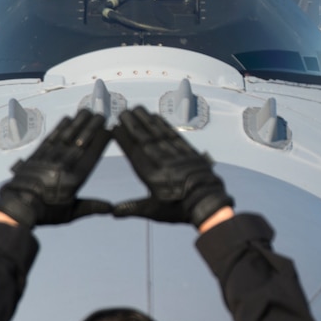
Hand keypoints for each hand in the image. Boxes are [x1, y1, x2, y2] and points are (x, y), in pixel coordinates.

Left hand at [0, 109, 112, 228]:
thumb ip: (91, 206)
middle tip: (101, 115)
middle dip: (93, 126)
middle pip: (82, 141)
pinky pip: (51, 137)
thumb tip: (110, 207)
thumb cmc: (46, 213)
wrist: (18, 207)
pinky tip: (68, 119)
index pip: (92, 155)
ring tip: (87, 111)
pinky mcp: (38, 154)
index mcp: (74, 179)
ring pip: (67, 136)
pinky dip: (60, 127)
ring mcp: (50, 158)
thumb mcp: (71, 213)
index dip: (101, 142)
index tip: (109, 130)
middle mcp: (64, 165)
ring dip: (78, 122)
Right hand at [111, 106, 233, 226]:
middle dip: (133, 125)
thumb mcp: (153, 211)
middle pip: (145, 140)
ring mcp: (176, 156)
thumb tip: (113, 212)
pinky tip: (156, 117)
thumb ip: (132, 208)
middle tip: (124, 112)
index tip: (115, 128)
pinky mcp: (189, 151)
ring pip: (158, 134)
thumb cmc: (179, 210)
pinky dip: (164, 125)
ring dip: (146, 120)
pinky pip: (174, 135)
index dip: (124, 140)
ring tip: (137, 109)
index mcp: (152, 177)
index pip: (134, 154)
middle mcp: (162, 163)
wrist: (208, 204)